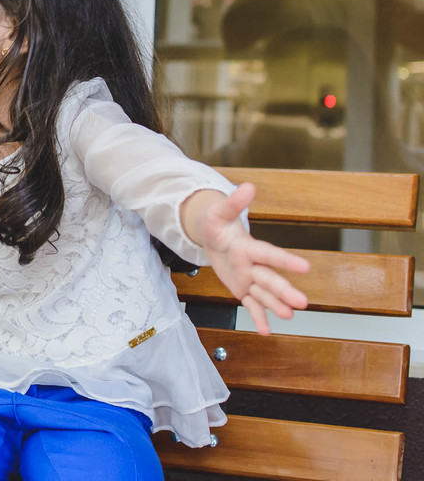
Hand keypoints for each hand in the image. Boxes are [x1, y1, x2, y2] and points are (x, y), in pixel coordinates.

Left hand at [194, 183, 311, 333]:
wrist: (212, 235)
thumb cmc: (216, 223)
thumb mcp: (218, 213)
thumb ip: (232, 203)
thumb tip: (247, 186)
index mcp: (249, 246)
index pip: (268, 254)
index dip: (284, 261)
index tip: (305, 268)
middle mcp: (253, 265)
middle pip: (269, 279)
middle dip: (284, 291)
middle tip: (302, 303)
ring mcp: (249, 279)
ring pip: (264, 294)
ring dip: (276, 305)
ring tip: (290, 316)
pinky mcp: (242, 289)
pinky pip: (250, 305)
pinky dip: (258, 317)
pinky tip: (266, 332)